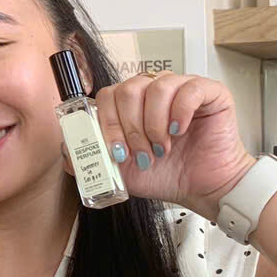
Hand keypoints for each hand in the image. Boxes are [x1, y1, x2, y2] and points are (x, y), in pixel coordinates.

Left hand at [90, 71, 255, 218]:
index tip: (117, 150)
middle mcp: (154, 91)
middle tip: (142, 153)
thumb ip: (93, 158)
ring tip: (162, 148)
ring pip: (156, 86)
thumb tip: (67, 150)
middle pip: (128, 89)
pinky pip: (189, 88)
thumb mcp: (121, 171)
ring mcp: (182, 88)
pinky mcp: (209, 92)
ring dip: (155, 123)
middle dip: (130, 127)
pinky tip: (180, 131)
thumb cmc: (168, 175)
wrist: (204, 189)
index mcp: (132, 105)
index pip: (108, 96)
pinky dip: (180, 112)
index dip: (108, 123)